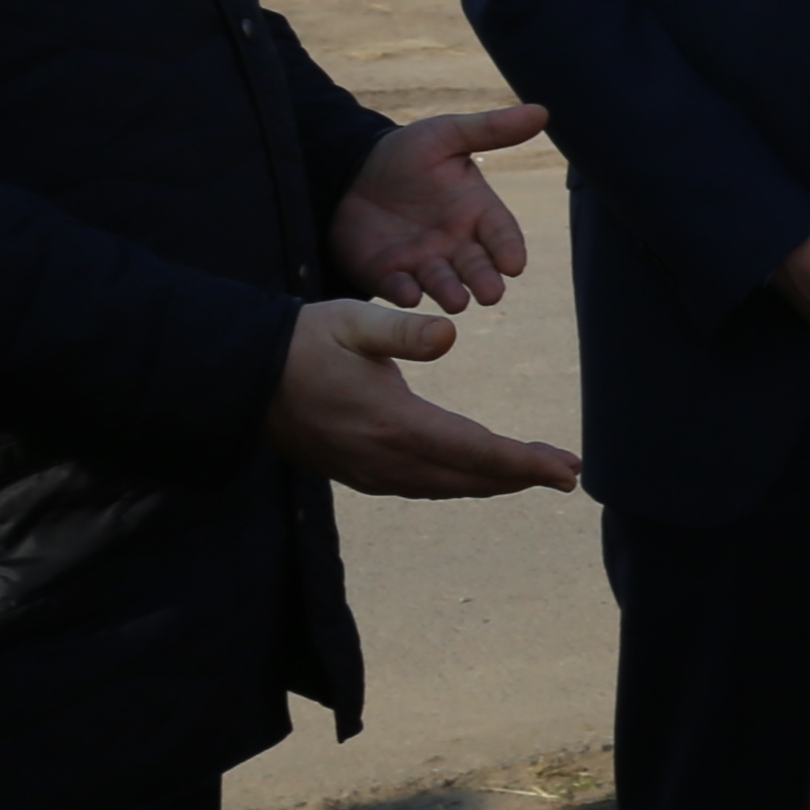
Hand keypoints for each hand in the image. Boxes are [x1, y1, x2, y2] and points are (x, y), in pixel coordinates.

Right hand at [259, 303, 579, 499]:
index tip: (567, 469)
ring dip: (493, 482)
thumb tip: (450, 334)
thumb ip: (403, 331)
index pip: (477, 451)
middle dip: (522, 476)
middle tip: (568, 473)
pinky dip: (460, 482)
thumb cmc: (300, 343)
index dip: (526, 463)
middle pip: (471, 478)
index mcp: (393, 424)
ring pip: (447, 487)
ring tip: (535, 472)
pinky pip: (423, 487)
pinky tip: (477, 472)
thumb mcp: (351, 321)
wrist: (240, 380)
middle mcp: (385, 460)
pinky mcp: (359, 474)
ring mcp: (370, 473)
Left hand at [327, 103, 545, 310]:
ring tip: (456, 300)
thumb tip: (541, 111)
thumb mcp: (445, 135)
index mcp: (475, 212)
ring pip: (443, 284)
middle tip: (490, 292)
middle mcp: (455, 244)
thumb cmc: (405, 154)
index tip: (514, 264)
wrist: (348, 172)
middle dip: (485, 281)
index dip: (509, 249)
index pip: (501, 234)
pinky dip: (405, 293)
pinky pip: (400, 288)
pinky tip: (408, 294)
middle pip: (478, 267)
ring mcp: (423, 263)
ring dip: (451, 293)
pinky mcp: (389, 275)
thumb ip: (490, 129)